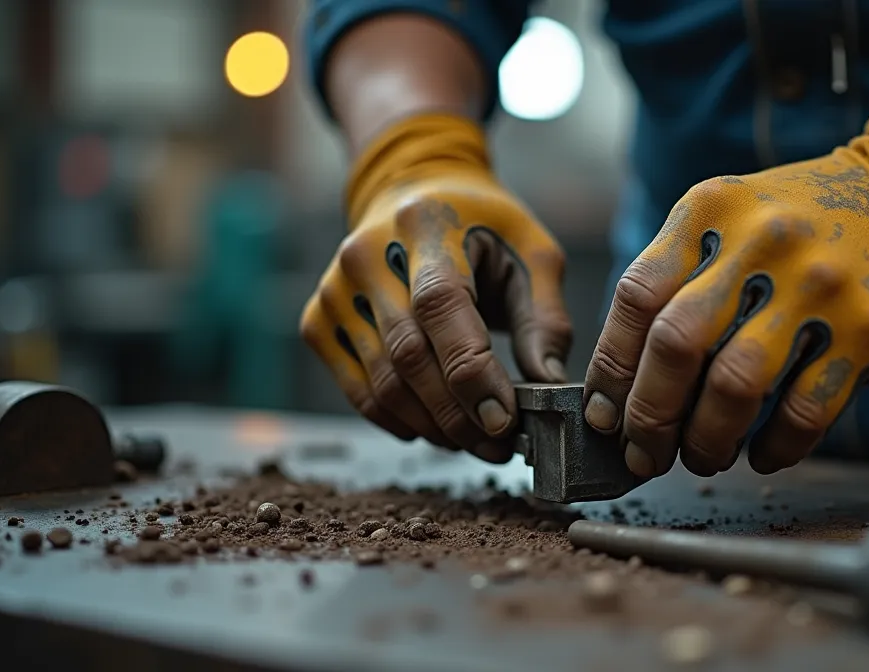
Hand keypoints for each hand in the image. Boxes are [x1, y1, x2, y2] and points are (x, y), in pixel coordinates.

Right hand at [301, 113, 571, 461]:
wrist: (413, 190)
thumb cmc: (483, 228)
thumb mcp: (532, 254)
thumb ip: (545, 319)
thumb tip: (549, 387)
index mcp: (427, 228)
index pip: (440, 306)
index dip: (470, 370)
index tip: (504, 419)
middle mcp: (367, 255)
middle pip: (408, 355)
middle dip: (458, 414)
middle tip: (498, 445)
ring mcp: (335, 289)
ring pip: (381, 382)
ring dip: (432, 426)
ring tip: (475, 442)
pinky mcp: (319, 319)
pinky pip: (357, 390)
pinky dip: (398, 421)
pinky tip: (434, 428)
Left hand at [583, 59, 868, 477]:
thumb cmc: (808, 218)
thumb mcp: (736, 214)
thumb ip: (681, 274)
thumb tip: (624, 379)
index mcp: (713, 209)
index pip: (636, 297)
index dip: (611, 367)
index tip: (603, 414)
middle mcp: (762, 241)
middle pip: (676, 346)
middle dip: (648, 416)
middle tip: (642, 453)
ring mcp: (820, 285)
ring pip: (735, 386)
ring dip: (707, 440)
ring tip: (702, 458)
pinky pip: (805, 410)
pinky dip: (775, 446)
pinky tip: (763, 454)